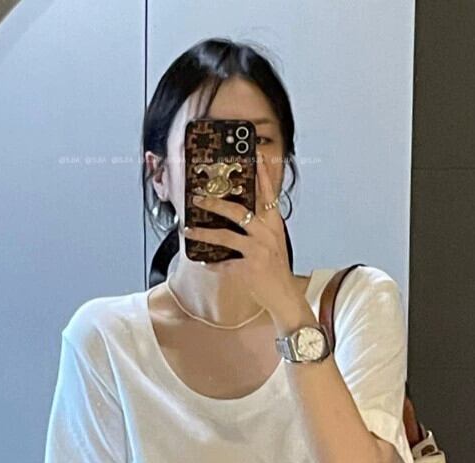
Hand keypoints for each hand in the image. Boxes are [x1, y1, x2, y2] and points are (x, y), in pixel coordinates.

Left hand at [183, 152, 300, 316]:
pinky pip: (223, 263)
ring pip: (225, 236)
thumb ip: (259, 227)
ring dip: (204, 233)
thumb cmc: (276, 269)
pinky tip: (204, 261)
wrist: (285, 296)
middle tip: (199, 198)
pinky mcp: (249, 268)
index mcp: (274, 224)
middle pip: (237, 211)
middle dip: (214, 203)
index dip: (262, 173)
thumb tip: (237, 215)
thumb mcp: (273, 243)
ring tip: (189, 231)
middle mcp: (267, 234)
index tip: (254, 155)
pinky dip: (212, 263)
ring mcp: (258, 251)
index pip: (268, 194)